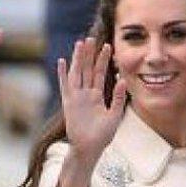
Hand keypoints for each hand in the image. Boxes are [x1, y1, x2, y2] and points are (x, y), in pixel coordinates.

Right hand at [59, 37, 126, 163]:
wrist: (89, 148)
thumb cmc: (102, 136)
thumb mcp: (115, 115)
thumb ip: (118, 98)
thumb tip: (123, 80)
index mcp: (97, 96)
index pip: (100, 74)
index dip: (103, 60)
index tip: (108, 46)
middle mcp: (85, 94)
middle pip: (87, 69)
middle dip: (89, 54)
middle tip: (91, 38)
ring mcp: (76, 97)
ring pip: (77, 73)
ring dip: (78, 59)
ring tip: (80, 44)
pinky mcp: (68, 103)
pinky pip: (65, 86)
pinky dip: (63, 74)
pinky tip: (62, 61)